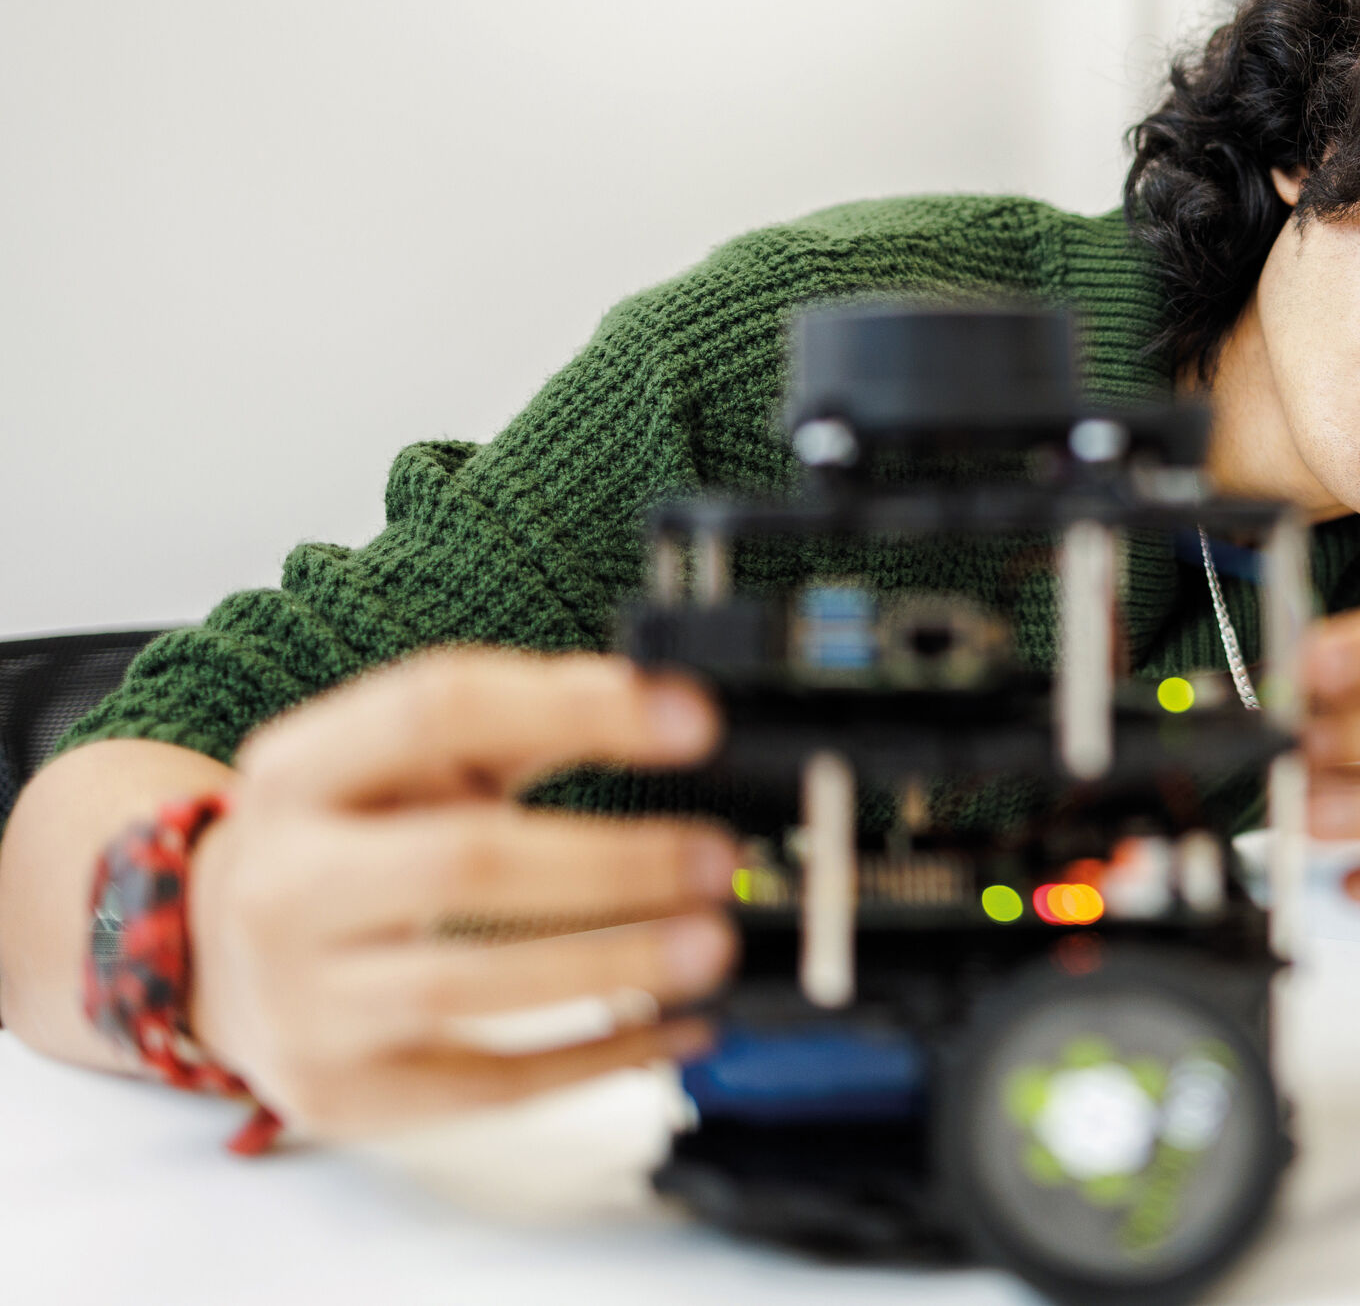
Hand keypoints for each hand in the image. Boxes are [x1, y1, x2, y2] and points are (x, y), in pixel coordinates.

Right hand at [187, 649, 736, 1137]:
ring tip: (710, 945)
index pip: (438, 710)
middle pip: (461, 861)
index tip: (692, 724)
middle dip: (610, 860)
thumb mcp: (400, 762)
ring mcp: (300, 999)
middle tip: (716, 861)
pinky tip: (673, 1028)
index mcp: (299, 770)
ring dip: (613, 964)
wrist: (210, 959)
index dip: (574, 708)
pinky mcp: (340, 1092)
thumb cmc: (341, 842)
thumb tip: (666, 702)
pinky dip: (595, 1060)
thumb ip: (522, 720)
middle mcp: (284, 881)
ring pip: (469, 985)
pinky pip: (486, 1085)